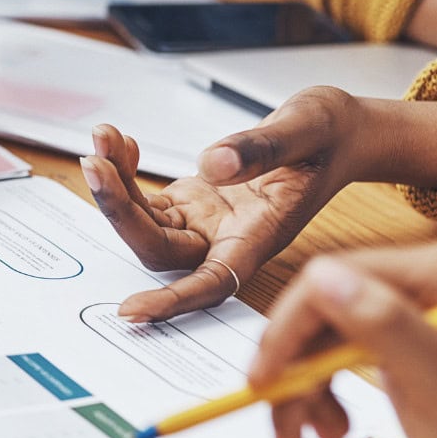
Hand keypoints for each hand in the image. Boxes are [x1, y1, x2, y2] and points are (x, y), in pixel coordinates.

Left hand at [79, 88, 368, 320]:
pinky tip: (122, 143)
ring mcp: (207, 222)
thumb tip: (213, 164)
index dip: (172, 302)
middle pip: (160, 249)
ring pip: (146, 224)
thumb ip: (262, 148)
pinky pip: (148, 201)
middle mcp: (228, 239)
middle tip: (94, 162)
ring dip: (115, 186)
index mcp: (261, 236)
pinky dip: (127, 172)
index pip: (212, 283)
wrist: (341, 131)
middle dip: (120, 210)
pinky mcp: (194, 201)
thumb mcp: (307, 127)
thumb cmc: (333, 135)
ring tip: (104, 138)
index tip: (131, 310)